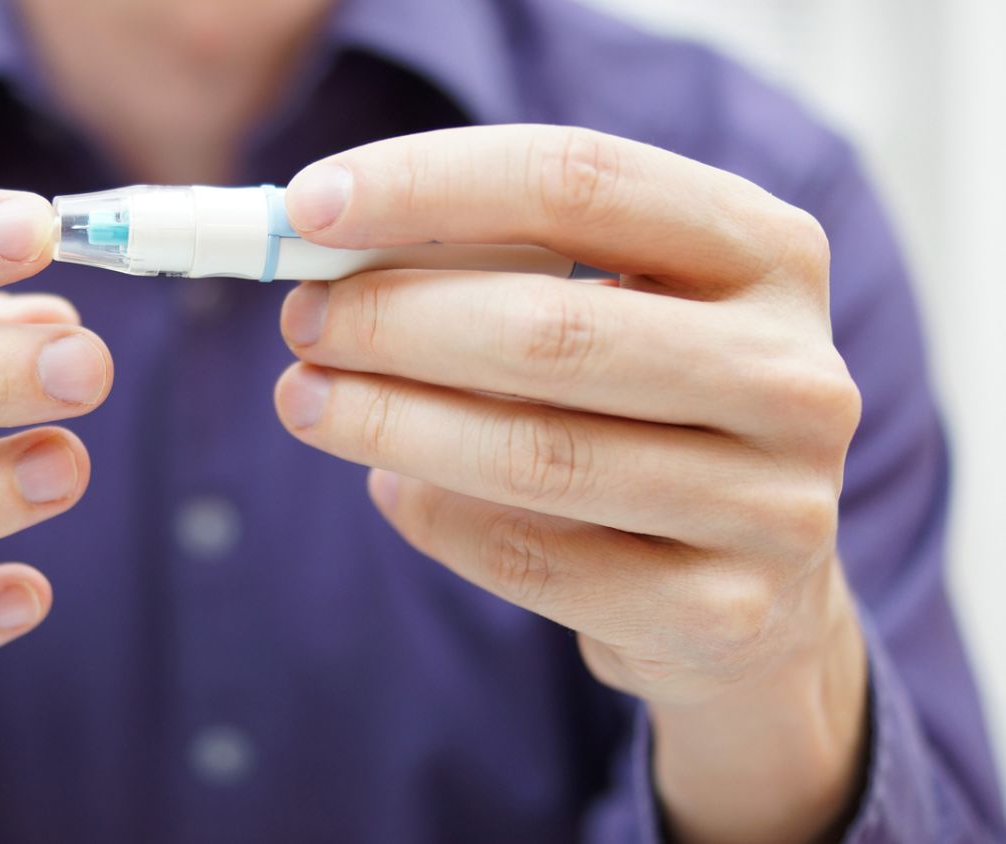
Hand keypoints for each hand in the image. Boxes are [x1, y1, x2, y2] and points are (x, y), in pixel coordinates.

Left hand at [274, 127, 867, 842]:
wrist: (754, 593)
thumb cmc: (648, 414)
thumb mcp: (612, 310)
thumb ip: (495, 269)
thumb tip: (329, 252)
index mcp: (767, 253)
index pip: (579, 181)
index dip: (428, 186)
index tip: (309, 207)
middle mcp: (795, 373)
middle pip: (554, 328)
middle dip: (395, 320)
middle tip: (302, 322)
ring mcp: (775, 503)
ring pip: (536, 455)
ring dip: (390, 423)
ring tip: (307, 400)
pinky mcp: (726, 612)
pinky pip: (532, 560)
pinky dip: (437, 518)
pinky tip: (391, 486)